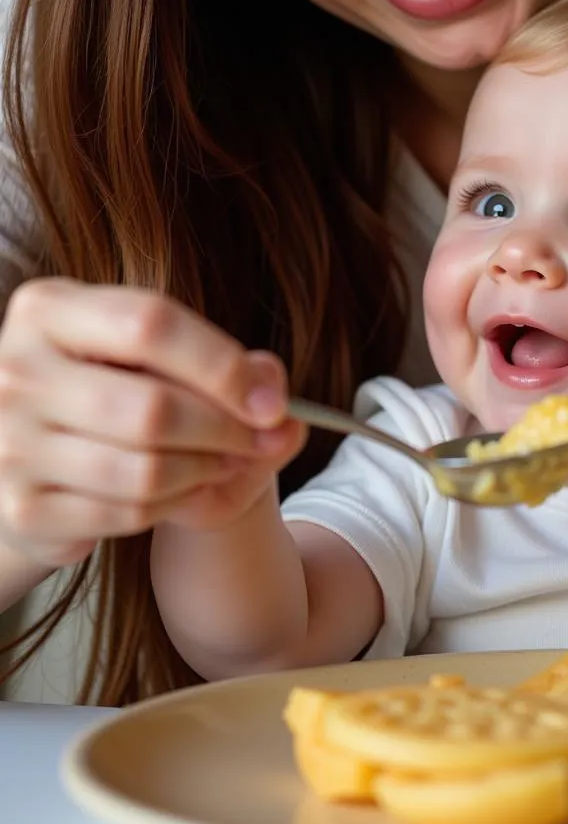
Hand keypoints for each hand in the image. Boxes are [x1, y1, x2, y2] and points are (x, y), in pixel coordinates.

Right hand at [0, 278, 305, 567]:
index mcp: (50, 310)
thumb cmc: (124, 390)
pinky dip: (175, 504)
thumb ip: (241, 374)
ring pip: (145, 470)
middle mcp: (16, 371)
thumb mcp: (174, 363)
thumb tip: (285, 417)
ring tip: (227, 460)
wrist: (48, 457)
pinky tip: (187, 487)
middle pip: (153, 408)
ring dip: (207, 470)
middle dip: (226, 431)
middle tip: (261, 440)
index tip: (273, 403)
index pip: (150, 324)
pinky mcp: (23, 507)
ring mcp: (10, 443)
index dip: (223, 366)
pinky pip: (128, 513)